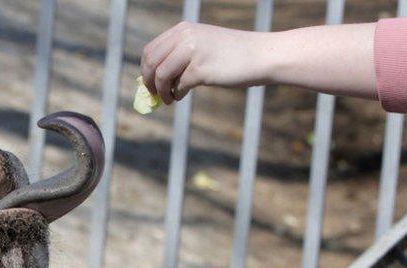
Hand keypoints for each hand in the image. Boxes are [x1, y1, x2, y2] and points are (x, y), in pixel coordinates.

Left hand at [140, 22, 268, 103]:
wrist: (261, 55)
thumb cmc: (232, 55)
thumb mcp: (202, 45)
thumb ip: (180, 55)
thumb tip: (155, 79)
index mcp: (183, 29)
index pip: (151, 49)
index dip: (146, 69)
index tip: (148, 83)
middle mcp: (185, 36)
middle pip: (151, 62)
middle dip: (148, 82)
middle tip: (153, 95)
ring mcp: (192, 51)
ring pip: (161, 75)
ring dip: (161, 91)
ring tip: (168, 99)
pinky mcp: (200, 69)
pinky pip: (179, 86)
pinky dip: (177, 94)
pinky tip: (182, 96)